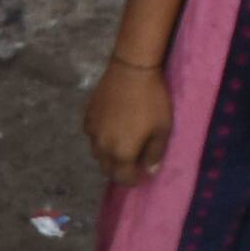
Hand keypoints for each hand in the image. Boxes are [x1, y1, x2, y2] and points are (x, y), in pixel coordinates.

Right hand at [84, 57, 172, 184]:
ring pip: (97, 153)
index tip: (142, 175)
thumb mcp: (162, 129)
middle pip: (107, 169)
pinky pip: (91, 135)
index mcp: (122, 154)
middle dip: (119, 170)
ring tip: (120, 146)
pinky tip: (109, 128)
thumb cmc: (152, 101)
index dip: (133, 180)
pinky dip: (100, 137)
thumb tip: (150, 171)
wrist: (132, 70)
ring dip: (108, 155)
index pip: (123, 178)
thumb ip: (155, 153)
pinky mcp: (87, 116)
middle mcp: (103, 147)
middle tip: (131, 164)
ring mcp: (92, 132)